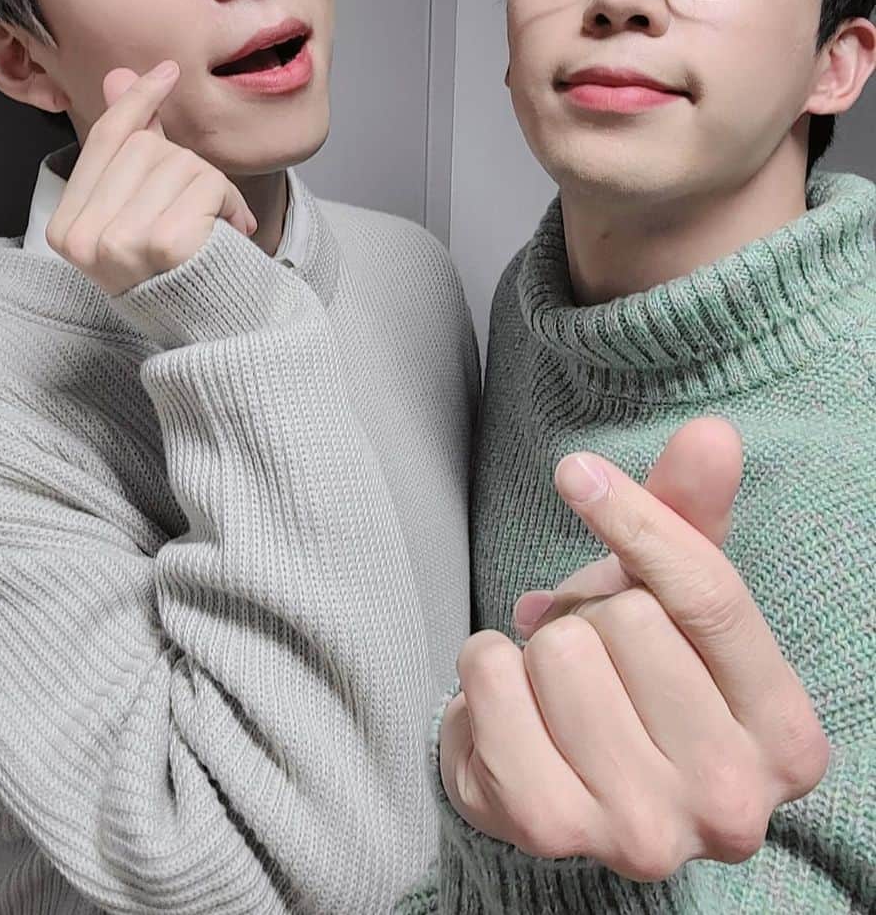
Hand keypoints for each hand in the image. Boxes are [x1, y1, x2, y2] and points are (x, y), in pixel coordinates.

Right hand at [45, 62, 256, 294]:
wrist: (212, 331)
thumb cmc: (173, 272)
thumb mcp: (139, 210)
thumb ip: (127, 146)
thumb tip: (119, 77)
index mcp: (66, 230)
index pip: (104, 141)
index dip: (138, 101)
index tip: (166, 72)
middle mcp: (86, 238)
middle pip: (145, 146)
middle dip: (184, 165)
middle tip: (199, 208)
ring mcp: (121, 242)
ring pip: (179, 162)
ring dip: (212, 187)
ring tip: (215, 226)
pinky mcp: (164, 244)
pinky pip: (207, 183)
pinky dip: (230, 202)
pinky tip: (231, 231)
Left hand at [440, 418, 828, 881]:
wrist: (568, 785)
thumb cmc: (634, 679)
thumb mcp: (674, 598)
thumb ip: (690, 515)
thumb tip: (711, 434)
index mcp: (784, 735)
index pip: (711, 596)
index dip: (639, 520)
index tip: (575, 472)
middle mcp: (730, 800)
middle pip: (628, 621)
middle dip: (594, 613)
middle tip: (594, 654)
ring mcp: (641, 829)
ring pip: (558, 650)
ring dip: (537, 646)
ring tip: (556, 685)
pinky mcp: (549, 832)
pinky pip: (490, 687)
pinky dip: (482, 669)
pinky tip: (509, 702)